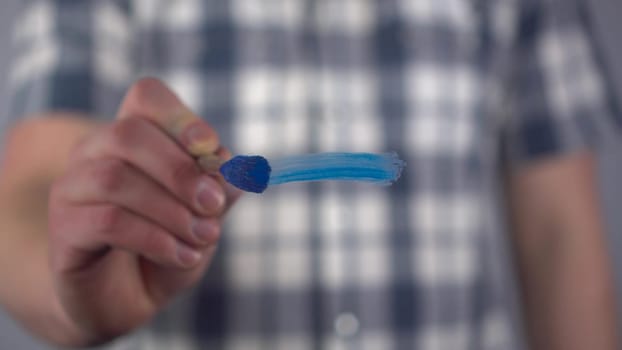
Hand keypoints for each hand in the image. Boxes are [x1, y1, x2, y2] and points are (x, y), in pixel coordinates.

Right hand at [47, 78, 238, 344]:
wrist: (122, 299)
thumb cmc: (164, 246)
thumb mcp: (202, 218)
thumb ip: (219, 192)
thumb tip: (237, 171)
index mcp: (132, 138)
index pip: (146, 97)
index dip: (180, 116)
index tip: (211, 147)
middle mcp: (95, 153)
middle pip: (129, 133)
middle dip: (181, 170)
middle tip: (214, 204)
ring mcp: (72, 188)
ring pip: (116, 178)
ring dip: (171, 210)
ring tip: (204, 237)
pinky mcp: (64, 228)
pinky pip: (109, 222)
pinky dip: (156, 239)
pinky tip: (183, 256)